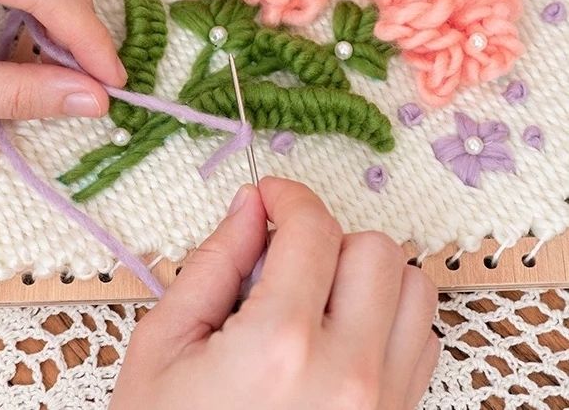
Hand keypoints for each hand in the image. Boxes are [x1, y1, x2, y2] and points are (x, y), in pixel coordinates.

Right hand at [113, 178, 438, 409]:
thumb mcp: (164, 346)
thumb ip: (214, 263)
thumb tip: (250, 206)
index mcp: (279, 346)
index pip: (313, 230)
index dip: (288, 195)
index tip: (269, 195)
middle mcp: (347, 375)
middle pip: (376, 251)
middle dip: (326, 236)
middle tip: (284, 256)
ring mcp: (382, 404)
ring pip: (412, 290)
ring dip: (366, 274)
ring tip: (316, 294)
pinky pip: (421, 340)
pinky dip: (387, 318)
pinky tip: (339, 333)